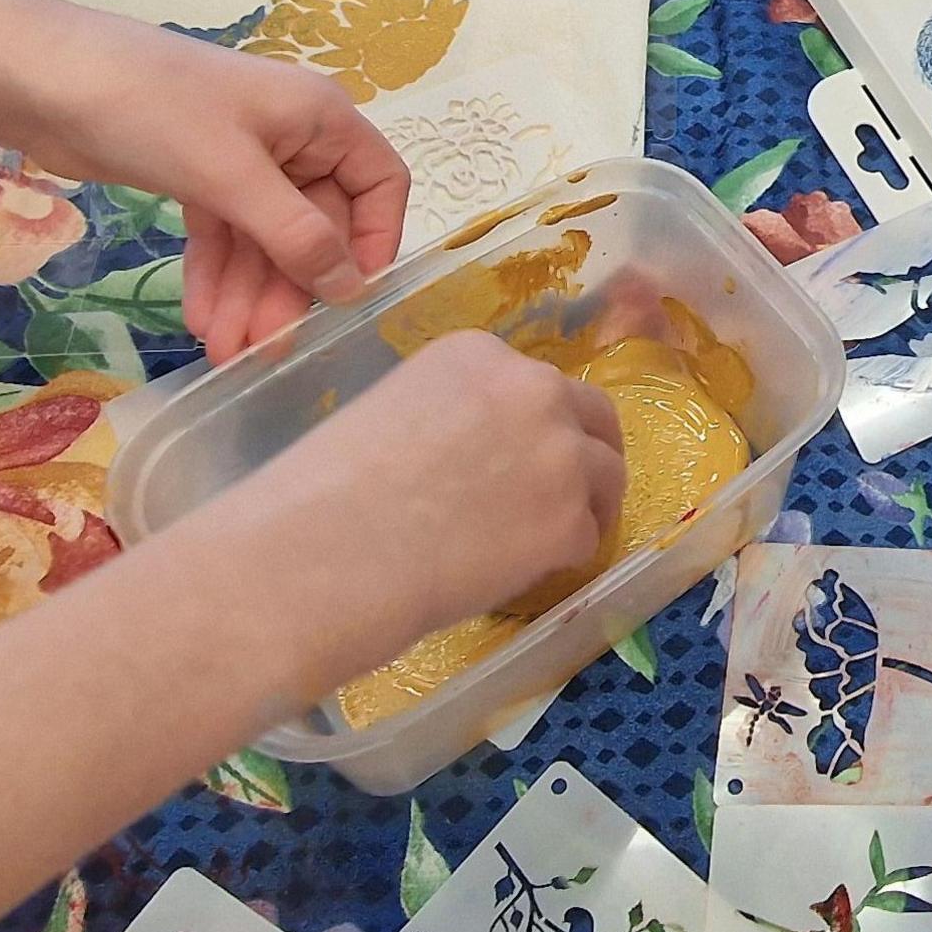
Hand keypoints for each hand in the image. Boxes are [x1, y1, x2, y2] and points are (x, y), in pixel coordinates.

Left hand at [5, 16, 411, 359]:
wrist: (44, 78)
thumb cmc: (153, 108)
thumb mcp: (231, 175)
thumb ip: (296, 235)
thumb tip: (353, 288)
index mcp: (320, 117)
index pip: (379, 183)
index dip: (372, 242)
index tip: (349, 300)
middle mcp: (291, 136)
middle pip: (313, 224)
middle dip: (287, 287)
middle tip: (262, 350)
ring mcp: (241, 157)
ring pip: (264, 238)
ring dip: (246, 294)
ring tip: (223, 351)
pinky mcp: (196, 174)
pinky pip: (223, 234)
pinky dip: (215, 274)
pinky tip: (200, 319)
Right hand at [271, 331, 627, 643]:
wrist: (325, 550)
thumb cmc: (327, 488)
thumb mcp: (391, 413)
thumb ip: (451, 417)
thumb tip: (476, 457)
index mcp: (479, 355)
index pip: (534, 383)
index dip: (534, 422)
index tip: (522, 453)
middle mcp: (533, 390)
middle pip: (593, 416)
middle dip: (588, 451)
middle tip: (571, 491)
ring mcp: (560, 455)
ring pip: (606, 476)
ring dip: (585, 506)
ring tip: (551, 542)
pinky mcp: (570, 522)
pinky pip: (585, 538)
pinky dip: (560, 559)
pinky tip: (517, 576)